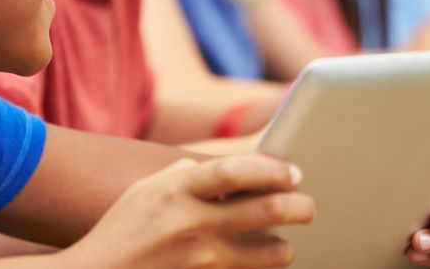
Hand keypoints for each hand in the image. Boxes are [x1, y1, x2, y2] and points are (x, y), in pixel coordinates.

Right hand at [62, 154, 312, 268]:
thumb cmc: (121, 232)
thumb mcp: (146, 191)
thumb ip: (187, 174)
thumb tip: (235, 170)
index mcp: (178, 191)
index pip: (238, 171)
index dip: (273, 169)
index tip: (294, 173)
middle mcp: (193, 225)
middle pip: (268, 211)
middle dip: (301, 207)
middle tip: (308, 207)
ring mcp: (200, 262)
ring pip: (271, 254)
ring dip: (284, 248)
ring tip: (283, 245)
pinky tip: (259, 266)